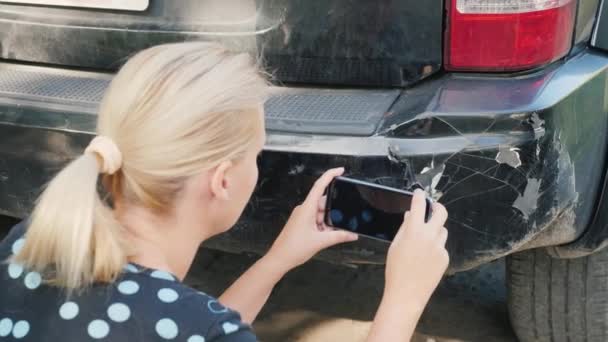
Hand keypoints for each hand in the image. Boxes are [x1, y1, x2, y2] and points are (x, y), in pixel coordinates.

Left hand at [266, 167, 358, 271]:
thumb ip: (339, 236)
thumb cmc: (294, 248)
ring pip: (320, 213)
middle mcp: (304, 209)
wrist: (279, 259)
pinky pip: (316, 220)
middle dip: (334, 210)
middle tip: (343, 219)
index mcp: (307, 208)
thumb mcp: (321, 241)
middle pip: (323, 202)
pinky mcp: (301, 223)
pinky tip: (326, 235)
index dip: (330, 175)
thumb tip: (352, 234)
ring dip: (328, 221)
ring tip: (332, 232)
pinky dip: (323, 226)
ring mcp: (302, 216)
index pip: (320, 186)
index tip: (340, 170)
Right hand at [384, 190, 448, 309]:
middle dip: (437, 207)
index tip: (419, 193)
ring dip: (435, 230)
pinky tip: (425, 259)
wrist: (407, 293)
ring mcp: (440, 247)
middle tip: (433, 207)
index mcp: (413, 230)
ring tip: (423, 241)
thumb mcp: (395, 245)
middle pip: (441, 213)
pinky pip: (441, 247)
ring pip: (442, 231)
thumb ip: (404, 228)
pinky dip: (435, 247)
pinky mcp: (445, 257)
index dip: (419, 196)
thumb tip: (410, 216)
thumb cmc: (395, 269)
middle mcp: (429, 235)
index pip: (419, 205)